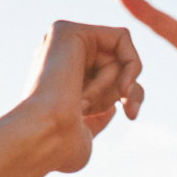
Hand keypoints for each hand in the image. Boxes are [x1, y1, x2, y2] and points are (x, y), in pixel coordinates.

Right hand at [16, 21, 143, 176]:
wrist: (45, 137)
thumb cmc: (60, 147)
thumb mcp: (87, 132)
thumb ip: (98, 119)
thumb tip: (111, 108)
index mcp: (60, 80)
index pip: (111, 76)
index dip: (131, 94)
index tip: (130, 115)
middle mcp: (58, 57)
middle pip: (119, 62)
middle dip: (127, 89)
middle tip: (116, 110)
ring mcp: (59, 42)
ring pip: (120, 53)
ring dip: (114, 84)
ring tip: (83, 100)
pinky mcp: (66, 30)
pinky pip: (121, 37)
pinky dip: (128, 64)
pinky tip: (113, 85)